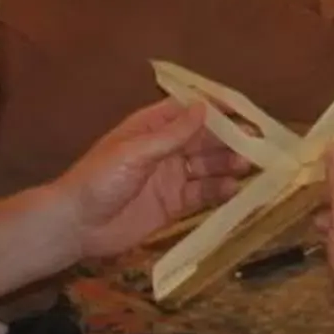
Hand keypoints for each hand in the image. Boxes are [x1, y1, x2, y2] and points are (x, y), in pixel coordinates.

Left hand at [50, 98, 244, 263]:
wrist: (76, 225)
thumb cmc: (98, 180)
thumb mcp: (134, 153)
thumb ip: (171, 135)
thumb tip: (204, 107)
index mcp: (151, 127)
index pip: (189, 110)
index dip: (217, 108)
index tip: (245, 110)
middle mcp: (165, 149)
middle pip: (204, 139)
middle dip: (230, 139)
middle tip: (258, 143)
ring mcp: (170, 177)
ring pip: (207, 166)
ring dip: (227, 164)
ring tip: (248, 167)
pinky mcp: (173, 205)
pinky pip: (201, 194)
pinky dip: (219, 191)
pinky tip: (233, 190)